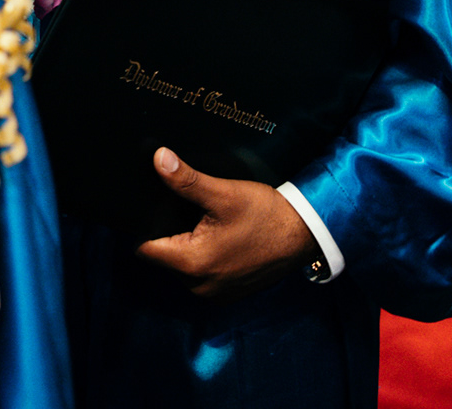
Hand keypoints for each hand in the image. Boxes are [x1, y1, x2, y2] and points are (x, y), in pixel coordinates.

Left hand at [135, 148, 318, 299]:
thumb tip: (158, 158)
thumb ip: (186, 180)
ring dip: (188, 245)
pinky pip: (203, 274)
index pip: (146, 248)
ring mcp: (215, 293)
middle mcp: (199, 286)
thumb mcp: (223, 193)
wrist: (306, 234)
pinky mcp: (229, 292)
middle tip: (184, 209)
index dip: (146, 225)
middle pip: (165, 256)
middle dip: (170, 233)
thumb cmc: (265, 214)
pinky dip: (206, 257)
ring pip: (184, 265)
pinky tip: (219, 236)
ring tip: (203, 220)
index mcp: (192, 264)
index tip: (156, 207)